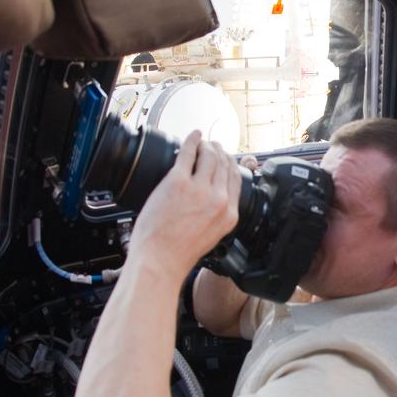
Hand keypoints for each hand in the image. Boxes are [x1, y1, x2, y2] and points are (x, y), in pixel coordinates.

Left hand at [127, 131, 240, 279]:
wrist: (159, 261)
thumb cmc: (177, 253)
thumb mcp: (210, 237)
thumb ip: (215, 216)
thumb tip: (212, 199)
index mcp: (229, 214)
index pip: (236, 180)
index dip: (231, 165)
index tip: (225, 159)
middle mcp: (219, 200)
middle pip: (225, 165)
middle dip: (220, 152)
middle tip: (213, 146)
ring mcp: (200, 189)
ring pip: (210, 155)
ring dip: (207, 145)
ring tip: (202, 142)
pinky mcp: (178, 181)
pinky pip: (189, 152)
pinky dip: (192, 140)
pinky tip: (193, 135)